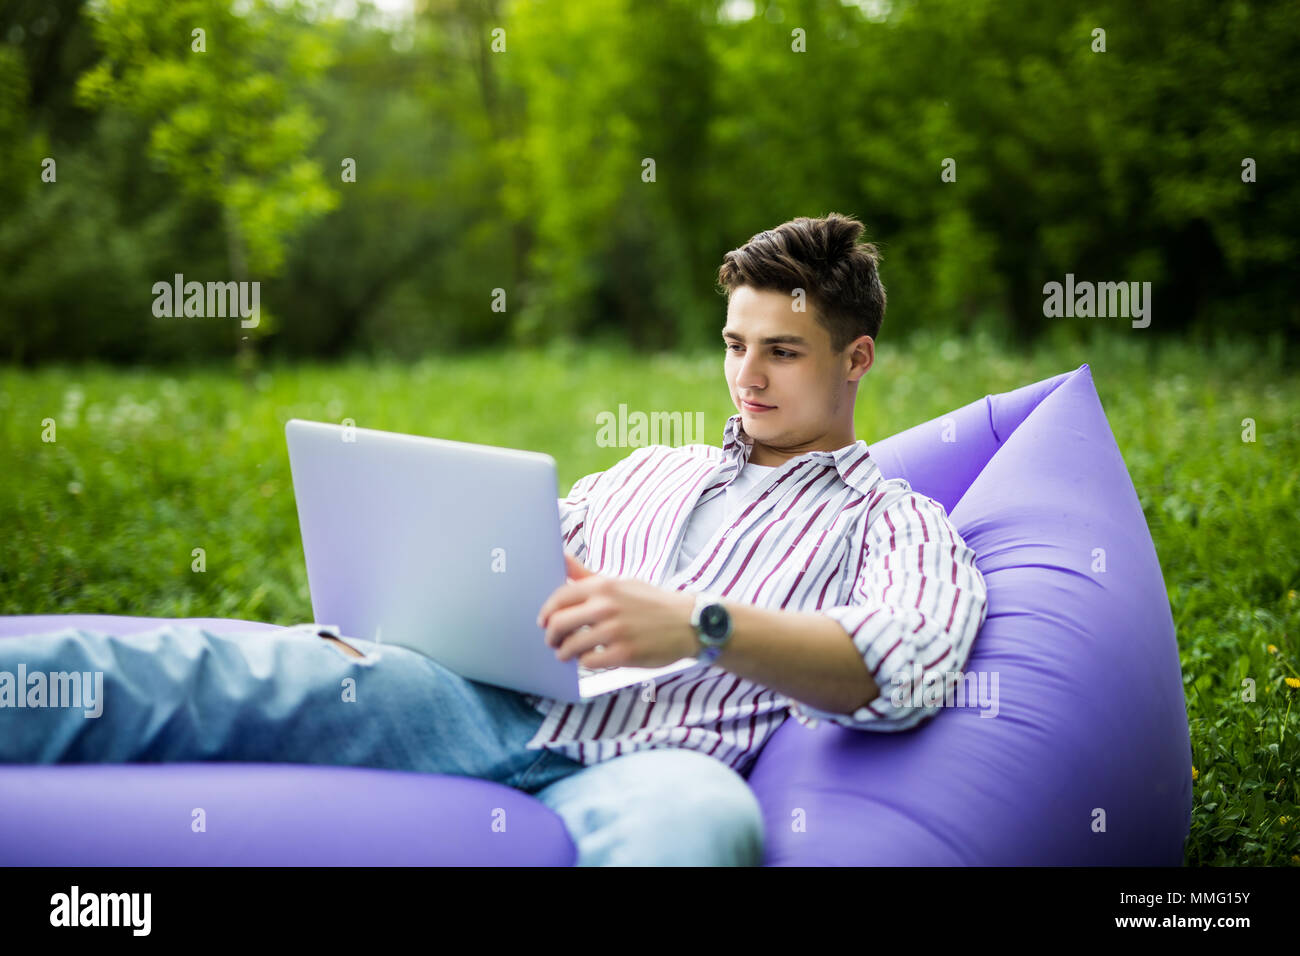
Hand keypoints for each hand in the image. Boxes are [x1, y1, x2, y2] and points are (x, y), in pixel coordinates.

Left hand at [537, 552, 697, 668]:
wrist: (688, 623)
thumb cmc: (650, 602)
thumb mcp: (621, 583)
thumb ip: (587, 576)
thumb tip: (561, 557)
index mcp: (603, 586)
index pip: (559, 598)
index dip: (546, 613)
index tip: (544, 622)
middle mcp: (606, 607)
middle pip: (558, 624)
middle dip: (551, 637)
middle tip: (553, 642)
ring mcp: (615, 631)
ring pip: (570, 647)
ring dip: (565, 653)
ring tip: (569, 654)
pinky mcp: (623, 654)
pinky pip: (589, 662)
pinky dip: (586, 662)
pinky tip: (592, 658)